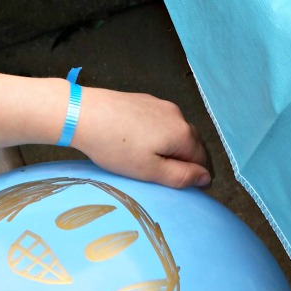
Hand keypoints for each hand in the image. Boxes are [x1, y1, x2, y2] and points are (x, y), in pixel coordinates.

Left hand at [0, 73, 210, 189]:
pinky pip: (159, 122)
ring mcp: (160, 105)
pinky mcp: (143, 101)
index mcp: (183, 134)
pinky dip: (157, 136)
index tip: (192, 189)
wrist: (84, 114)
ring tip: (157, 164)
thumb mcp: (149, 171)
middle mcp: (177, 115)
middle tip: (174, 179)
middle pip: (191, 143)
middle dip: (187, 161)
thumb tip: (206, 178)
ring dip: (172, 148)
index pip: (202, 159)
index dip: (199, 176)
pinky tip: (141, 144)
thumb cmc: (115, 147)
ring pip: (175, 131)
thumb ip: (180, 176)